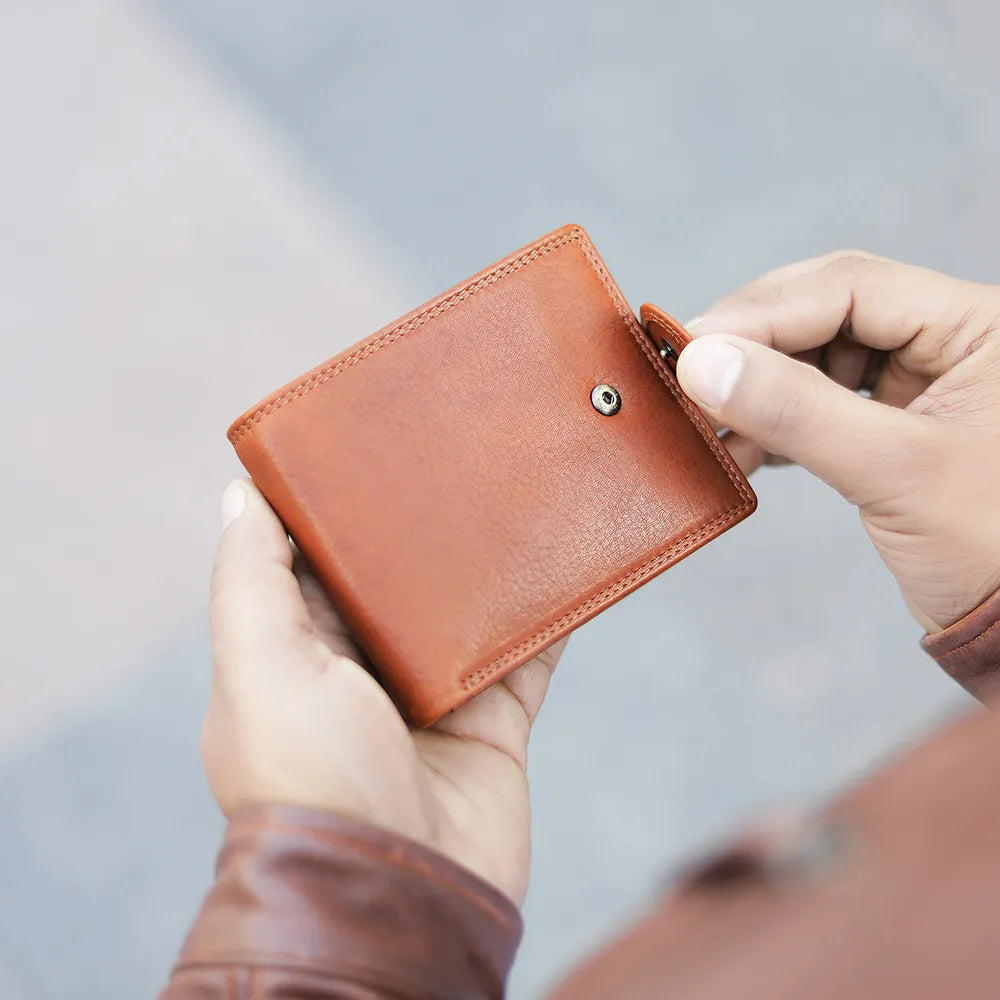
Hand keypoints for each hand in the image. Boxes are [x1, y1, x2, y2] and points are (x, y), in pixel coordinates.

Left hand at [202, 480, 563, 904]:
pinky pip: (529, 654)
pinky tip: (566, 562)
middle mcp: (361, 672)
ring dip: (487, 563)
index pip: (307, 564)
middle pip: (392, 579)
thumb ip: (250, 580)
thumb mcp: (260, 670)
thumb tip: (238, 493)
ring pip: (465, 609)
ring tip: (512, 494)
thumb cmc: (312, 783)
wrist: (401, 897)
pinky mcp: (493, 721)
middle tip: (448, 454)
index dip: (327, 507)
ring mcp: (431, 696)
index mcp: (294, 655)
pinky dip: (548, 613)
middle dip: (416, 526)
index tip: (356, 441)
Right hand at [676, 250, 999, 631]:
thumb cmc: (990, 547)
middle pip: (825, 310)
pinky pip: (816, 400)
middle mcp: (947, 339)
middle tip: (689, 372)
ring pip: (812, 354)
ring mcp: (919, 380)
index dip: (762, 312)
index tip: (692, 345)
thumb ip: (796, 410)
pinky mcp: (891, 422)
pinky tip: (739, 444)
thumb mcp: (894, 470)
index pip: (851, 288)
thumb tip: (702, 363)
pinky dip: (772, 421)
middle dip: (753, 344)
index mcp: (976, 325)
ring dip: (756, 386)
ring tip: (708, 421)